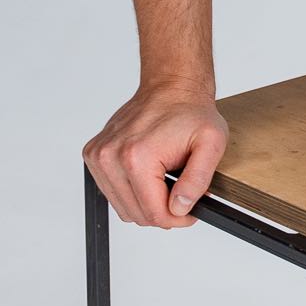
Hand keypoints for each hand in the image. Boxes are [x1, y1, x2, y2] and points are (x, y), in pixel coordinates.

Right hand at [82, 86, 228, 229]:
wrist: (170, 87)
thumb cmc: (190, 113)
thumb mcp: (212, 144)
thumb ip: (198, 180)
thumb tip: (179, 208)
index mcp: (136, 157)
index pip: (154, 214)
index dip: (178, 218)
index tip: (190, 208)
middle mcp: (110, 157)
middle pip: (137, 214)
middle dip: (163, 211)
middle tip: (181, 192)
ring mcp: (98, 156)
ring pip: (123, 208)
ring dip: (146, 201)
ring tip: (165, 179)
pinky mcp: (94, 155)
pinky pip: (112, 193)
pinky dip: (132, 191)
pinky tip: (148, 174)